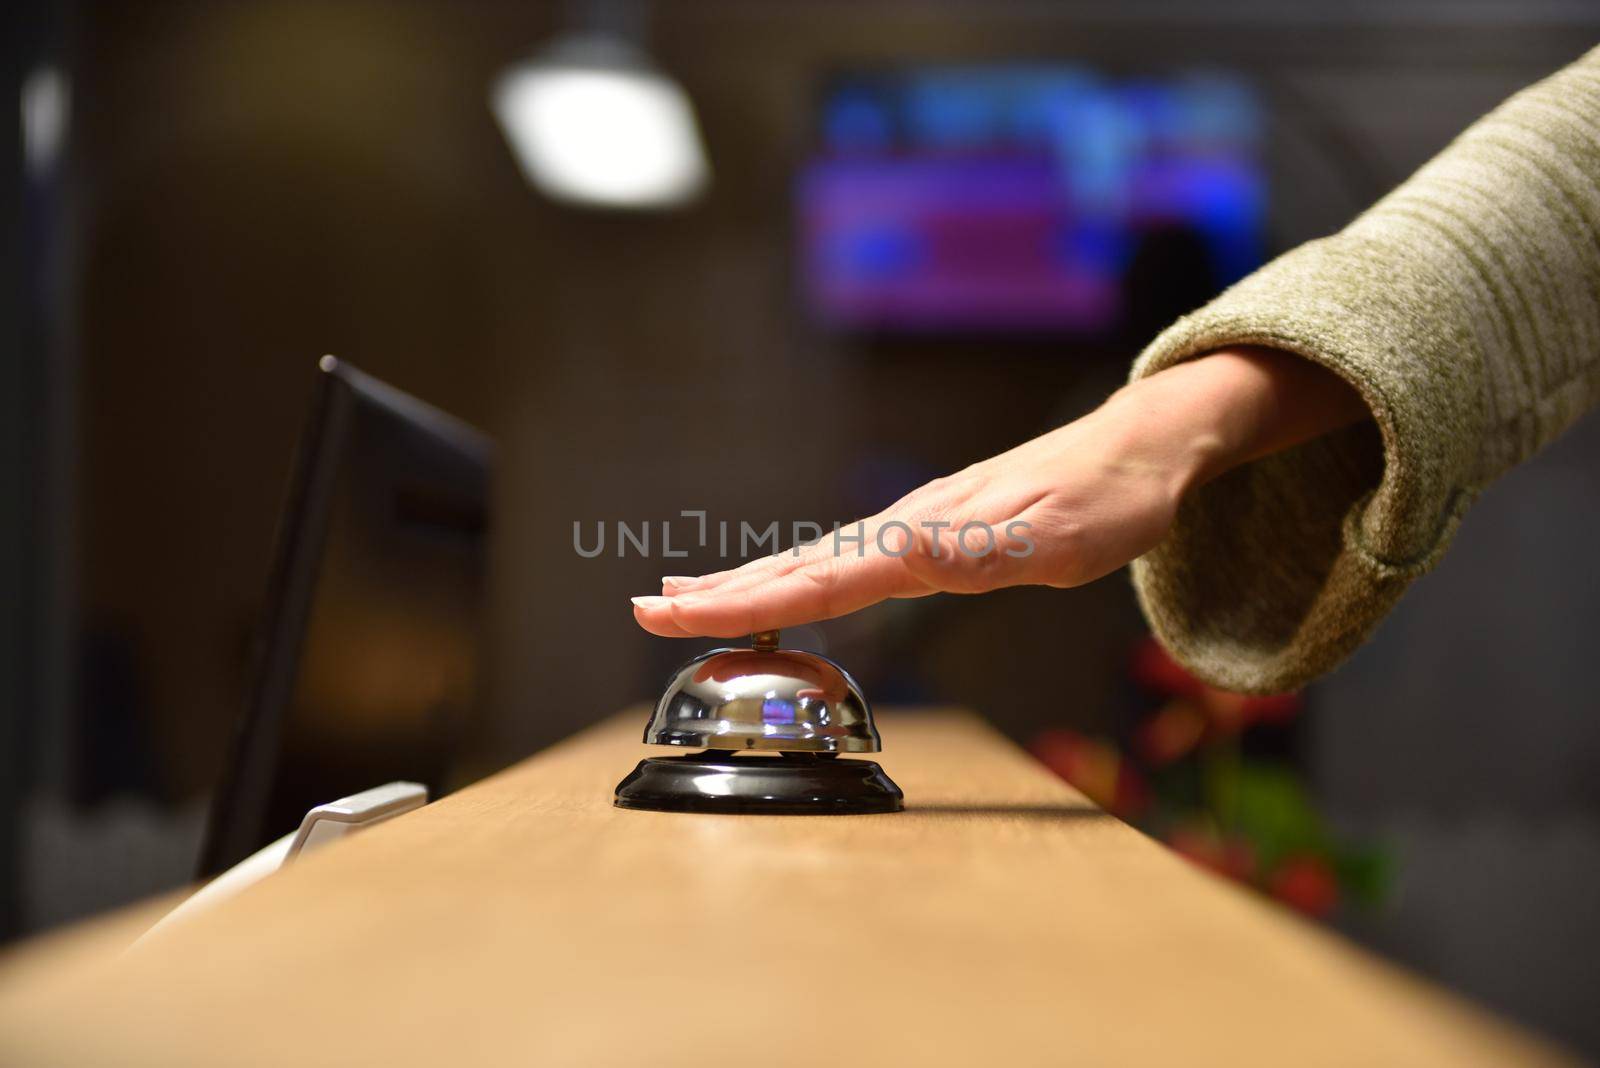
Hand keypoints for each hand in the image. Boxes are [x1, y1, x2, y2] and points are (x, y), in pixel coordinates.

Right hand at [631, 348, 1365, 638]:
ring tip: (684, 595)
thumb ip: (978, 552)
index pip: (817, 580)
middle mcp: (906, 528)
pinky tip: (780, 579)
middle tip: (647, 611)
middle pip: (794, 566)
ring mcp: (913, 525)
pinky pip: (841, 556)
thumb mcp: (1061, 536)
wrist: (1142, 446)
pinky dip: (791, 573)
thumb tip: (897, 555)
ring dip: (744, 581)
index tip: (675, 616)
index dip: (742, 603)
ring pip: (809, 558)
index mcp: (926, 538)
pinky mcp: (928, 528)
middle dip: (719, 595)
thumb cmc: (1111, 499)